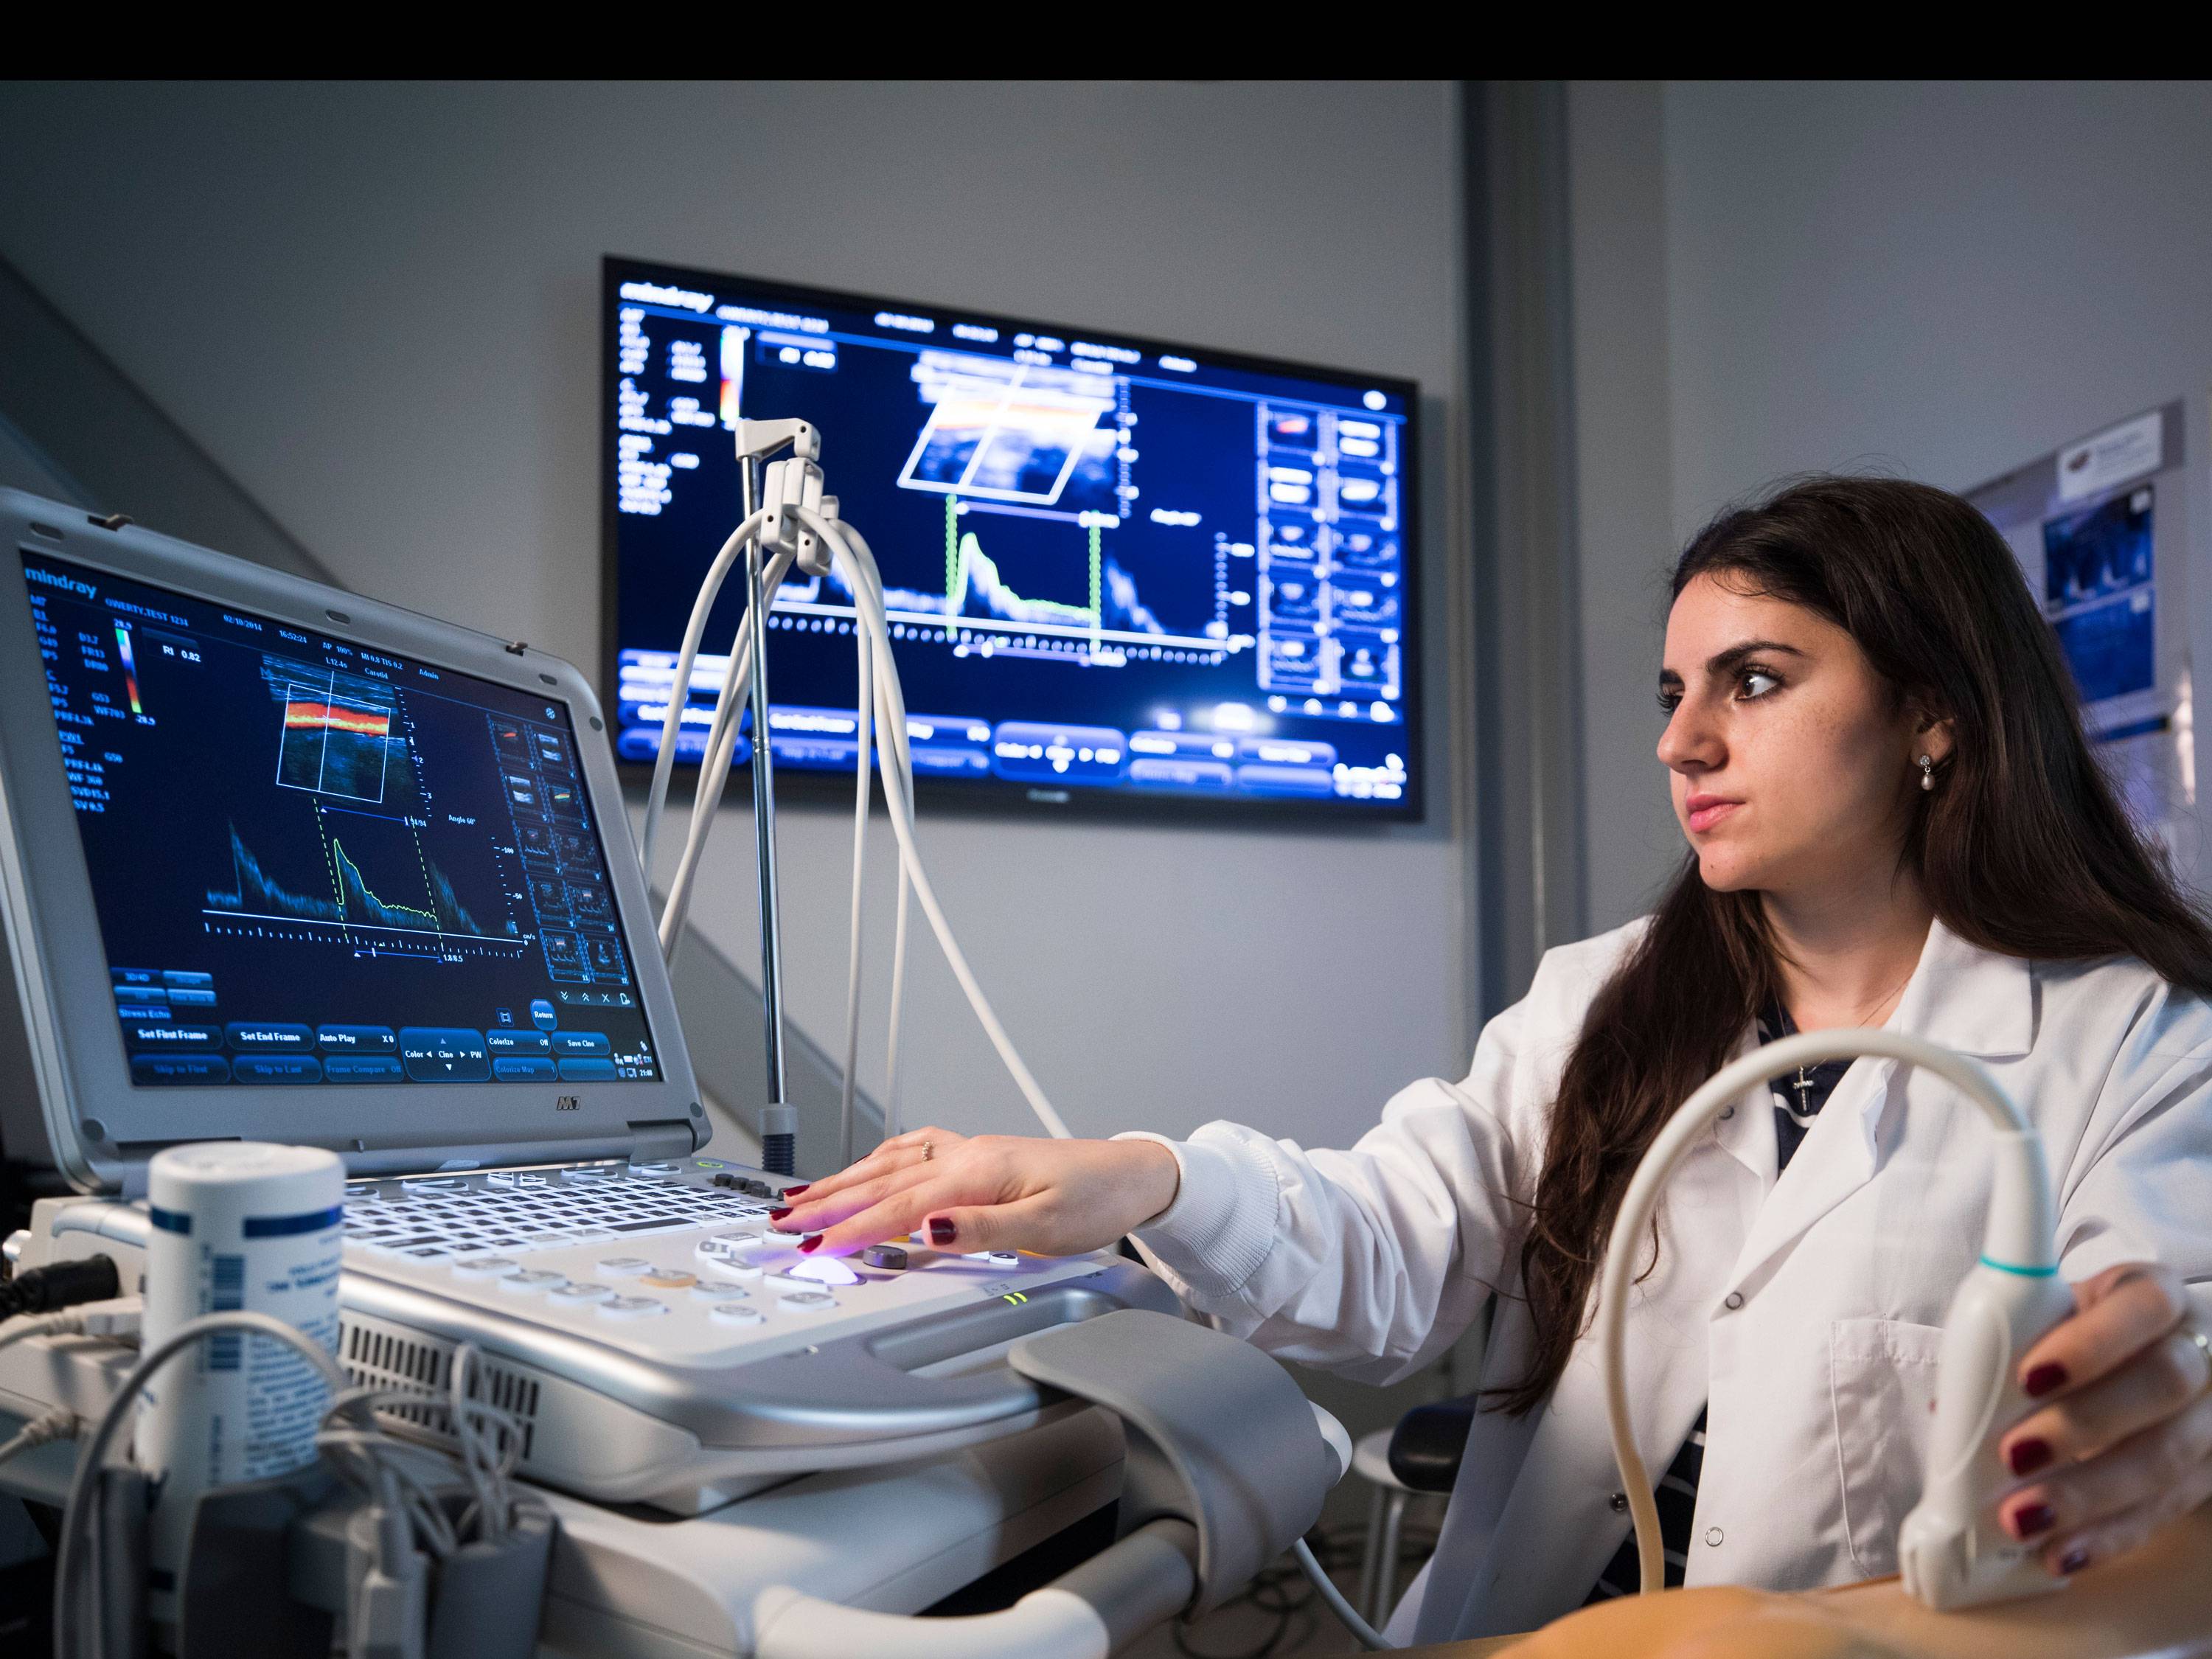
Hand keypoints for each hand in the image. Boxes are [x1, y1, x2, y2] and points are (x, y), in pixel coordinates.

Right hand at [772, 1127, 1181, 1258]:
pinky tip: (869, 1166)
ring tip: (804, 1196)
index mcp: (975, 1172)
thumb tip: (927, 1230)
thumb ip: (982, 1229)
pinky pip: (914, 1153)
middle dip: (827, 1202)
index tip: (813, 1248)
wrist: (1132, 1175)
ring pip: (891, 1164)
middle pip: (882, 1181)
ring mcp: (970, 1152)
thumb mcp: (1045, 1226)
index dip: (851, 1229)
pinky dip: (880, 1161)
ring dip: (845, 1180)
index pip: (898, 1207)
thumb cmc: (1096, 1199)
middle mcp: (965, 1156)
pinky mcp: (979, 1156)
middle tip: (782, 1221)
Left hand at [1996, 1262, 2211, 1575]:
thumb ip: (2016, 1344)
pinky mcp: (2207, 1477)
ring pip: (2168, 1458)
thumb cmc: (2077, 1335)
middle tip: (2015, 1455)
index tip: (2028, 1378)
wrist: (2138, 1366)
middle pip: (2162, 1386)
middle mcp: (2198, 1353)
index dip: (2091, 1344)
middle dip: (2083, 1425)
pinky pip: (2165, 1512)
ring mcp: (2211, 1419)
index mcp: (2154, 1297)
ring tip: (2023, 1517)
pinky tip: (2061, 1552)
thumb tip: (1952, 1405)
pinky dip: (2108, 1536)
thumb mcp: (2053, 1317)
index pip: (2144, 1307)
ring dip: (2089, 1494)